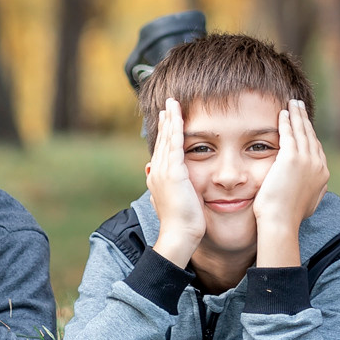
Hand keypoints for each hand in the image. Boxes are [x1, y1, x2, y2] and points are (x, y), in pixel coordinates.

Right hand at [144, 98, 203, 265]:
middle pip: (161, 140)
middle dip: (166, 121)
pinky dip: (176, 129)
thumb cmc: (182, 222)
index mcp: (158, 177)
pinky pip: (174, 145)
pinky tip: (178, 117)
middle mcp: (157, 171)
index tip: (167, 119)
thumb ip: (172, 189)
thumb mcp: (175, 202)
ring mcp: (163, 171)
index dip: (165, 133)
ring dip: (170, 119)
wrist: (179, 234)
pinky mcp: (173, 173)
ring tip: (172, 104)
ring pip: (167, 139)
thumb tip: (167, 185)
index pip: (162, 150)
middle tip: (168, 105)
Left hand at [252, 100, 328, 266]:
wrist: (281, 221)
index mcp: (323, 174)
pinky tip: (282, 113)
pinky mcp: (291, 158)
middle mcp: (318, 164)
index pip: (316, 148)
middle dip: (305, 119)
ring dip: (297, 115)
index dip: (309, 134)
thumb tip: (318, 188)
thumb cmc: (289, 217)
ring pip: (301, 131)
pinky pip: (288, 134)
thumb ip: (314, 191)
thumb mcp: (309, 203)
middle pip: (311, 135)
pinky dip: (286, 121)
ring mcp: (306, 160)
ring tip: (292, 104)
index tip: (303, 124)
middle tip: (300, 106)